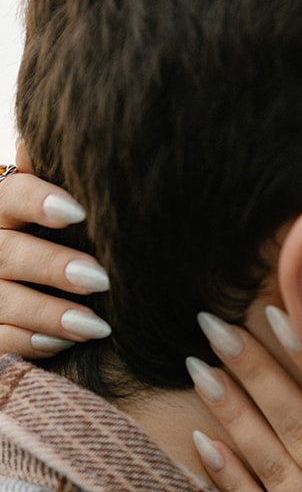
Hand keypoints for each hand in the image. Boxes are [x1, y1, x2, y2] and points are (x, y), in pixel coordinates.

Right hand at [0, 148, 110, 357]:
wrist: (41, 278)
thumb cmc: (63, 239)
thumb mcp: (64, 213)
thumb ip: (67, 184)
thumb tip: (92, 147)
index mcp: (2, 209)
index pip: (11, 196)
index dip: (38, 201)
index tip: (80, 213)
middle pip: (7, 252)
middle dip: (53, 266)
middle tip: (101, 279)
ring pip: (1, 300)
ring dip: (48, 313)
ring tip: (96, 326)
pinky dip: (29, 342)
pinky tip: (64, 344)